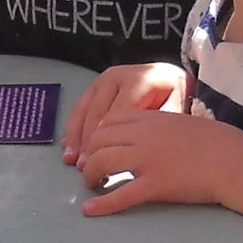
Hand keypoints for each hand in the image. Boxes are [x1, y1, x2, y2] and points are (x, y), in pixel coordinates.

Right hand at [62, 61, 186, 163]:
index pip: (118, 114)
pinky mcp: (94, 87)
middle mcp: (117, 77)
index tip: (102, 162)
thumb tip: (141, 149)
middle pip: (98, 113)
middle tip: (85, 166)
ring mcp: (103, 80)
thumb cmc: (172, 97)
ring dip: (76, 137)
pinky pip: (79, 108)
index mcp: (139, 80)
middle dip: (89, 142)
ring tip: (71, 159)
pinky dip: (73, 129)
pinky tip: (69, 146)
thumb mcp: (174, 109)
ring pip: (84, 111)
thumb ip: (158, 126)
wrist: (168, 78)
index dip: (108, 141)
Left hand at [75, 107, 242, 214]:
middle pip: (99, 141)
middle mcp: (145, 136)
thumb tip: (140, 137)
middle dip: (89, 156)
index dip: (97, 136)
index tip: (98, 148)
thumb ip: (158, 127)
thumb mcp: (182, 123)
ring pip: (102, 163)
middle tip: (92, 171)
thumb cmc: (215, 144)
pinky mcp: (156, 185)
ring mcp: (149, 160)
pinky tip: (90, 210)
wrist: (236, 162)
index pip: (109, 121)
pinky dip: (102, 204)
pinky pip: (121, 195)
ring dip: (90, 176)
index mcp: (151, 119)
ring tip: (92, 186)